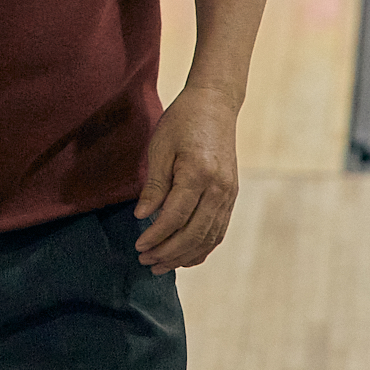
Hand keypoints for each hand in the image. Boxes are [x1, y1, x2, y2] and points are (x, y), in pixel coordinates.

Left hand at [132, 86, 240, 274]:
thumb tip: (143, 217)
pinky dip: (202, 247)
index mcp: (198, 173)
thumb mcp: (160, 147)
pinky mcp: (231, 196)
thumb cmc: (182, 122)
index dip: (156, 236)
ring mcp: (228, 194)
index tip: (138, 247)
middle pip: (193, 234)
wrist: (215, 105)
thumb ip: (154, 185)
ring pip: (208, 237)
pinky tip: (185, 256)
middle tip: (146, 262)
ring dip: (184, 256)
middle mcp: (218, 188)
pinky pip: (218, 230)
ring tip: (161, 265)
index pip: (175, 217)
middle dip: (168, 252)